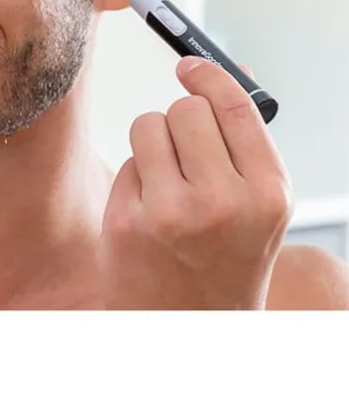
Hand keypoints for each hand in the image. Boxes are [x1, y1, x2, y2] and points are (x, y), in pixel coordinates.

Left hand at [100, 57, 292, 308]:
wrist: (190, 329)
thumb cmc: (226, 258)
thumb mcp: (257, 206)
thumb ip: (245, 140)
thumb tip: (229, 70)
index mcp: (268, 194)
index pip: (235, 106)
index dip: (209, 76)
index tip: (189, 67)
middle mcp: (225, 202)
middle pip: (186, 110)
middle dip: (180, 123)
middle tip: (185, 156)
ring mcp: (173, 213)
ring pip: (148, 125)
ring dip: (153, 145)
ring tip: (167, 184)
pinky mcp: (129, 223)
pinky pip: (127, 162)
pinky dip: (134, 179)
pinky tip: (149, 214)